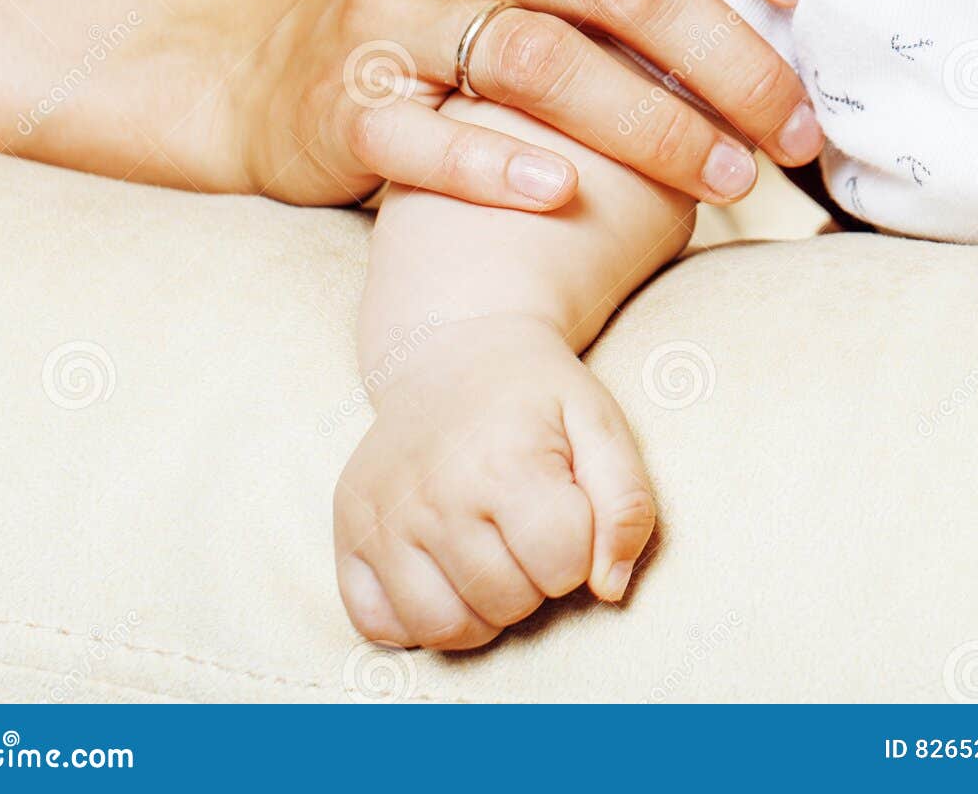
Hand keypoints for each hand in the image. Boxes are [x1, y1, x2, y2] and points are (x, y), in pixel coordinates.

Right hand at [240, 0, 821, 210]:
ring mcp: (396, 11)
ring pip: (542, 62)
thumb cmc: (448, 4)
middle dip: (730, 60)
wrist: (271, 61)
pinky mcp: (350, 102)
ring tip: (730, 181)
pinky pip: (428, 138)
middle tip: (795, 127)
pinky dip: (499, 168)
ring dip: (654, 130)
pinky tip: (564, 195)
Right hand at [334, 314, 653, 649]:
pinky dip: (415, 619)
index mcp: (504, 462)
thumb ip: (627, 503)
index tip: (563, 506)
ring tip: (487, 553)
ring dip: (481, 609)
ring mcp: (382, 514)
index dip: (578, 549)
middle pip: (507, 604)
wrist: (450, 347)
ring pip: (445, 629)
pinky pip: (379, 626)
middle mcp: (434, 492)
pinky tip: (439, 572)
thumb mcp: (599, 423)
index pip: (563, 569)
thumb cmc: (532, 394)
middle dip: (533, 579)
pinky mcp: (349, 529)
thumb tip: (609, 587)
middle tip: (523, 524)